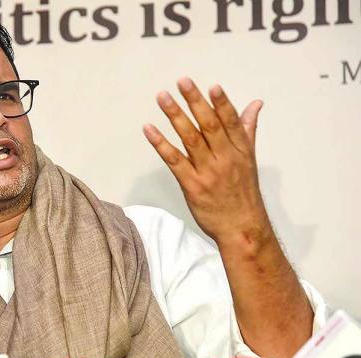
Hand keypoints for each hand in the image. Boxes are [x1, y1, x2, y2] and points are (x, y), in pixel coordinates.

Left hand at [143, 77, 268, 245]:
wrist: (242, 228)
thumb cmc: (244, 193)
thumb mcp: (250, 159)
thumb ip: (247, 129)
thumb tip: (255, 103)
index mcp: (240, 150)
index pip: (231, 122)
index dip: (221, 103)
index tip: (212, 86)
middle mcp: (225, 158)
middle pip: (208, 125)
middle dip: (195, 101)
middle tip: (182, 82)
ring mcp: (208, 172)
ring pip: (190, 138)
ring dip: (175, 116)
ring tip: (163, 97)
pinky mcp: (192, 185)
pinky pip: (174, 161)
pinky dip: (161, 144)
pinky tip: (149, 129)